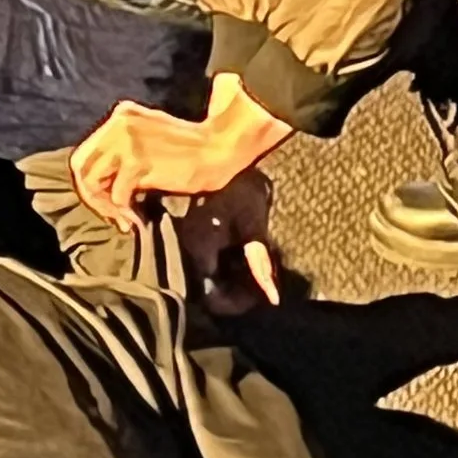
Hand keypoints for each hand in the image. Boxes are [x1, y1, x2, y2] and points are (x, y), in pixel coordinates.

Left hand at [69, 76, 290, 228]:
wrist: (217, 150)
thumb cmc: (188, 152)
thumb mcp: (148, 140)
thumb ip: (122, 151)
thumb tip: (100, 181)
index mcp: (121, 116)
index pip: (87, 152)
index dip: (92, 181)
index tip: (109, 202)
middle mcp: (118, 123)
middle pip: (81, 165)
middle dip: (92, 195)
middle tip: (112, 214)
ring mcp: (126, 141)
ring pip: (91, 180)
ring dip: (104, 206)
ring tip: (122, 218)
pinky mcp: (138, 161)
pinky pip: (116, 194)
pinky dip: (122, 212)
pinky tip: (135, 220)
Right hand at [172, 169, 281, 316]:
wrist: (227, 153)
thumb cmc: (242, 188)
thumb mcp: (254, 226)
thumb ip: (260, 264)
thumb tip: (273, 299)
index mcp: (197, 250)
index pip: (210, 297)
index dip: (235, 304)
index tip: (258, 297)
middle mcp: (184, 249)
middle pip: (206, 290)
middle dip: (233, 292)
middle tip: (259, 286)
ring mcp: (185, 241)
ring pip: (205, 276)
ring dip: (229, 279)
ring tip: (253, 271)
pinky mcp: (191, 233)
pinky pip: (205, 261)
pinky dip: (224, 265)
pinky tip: (241, 256)